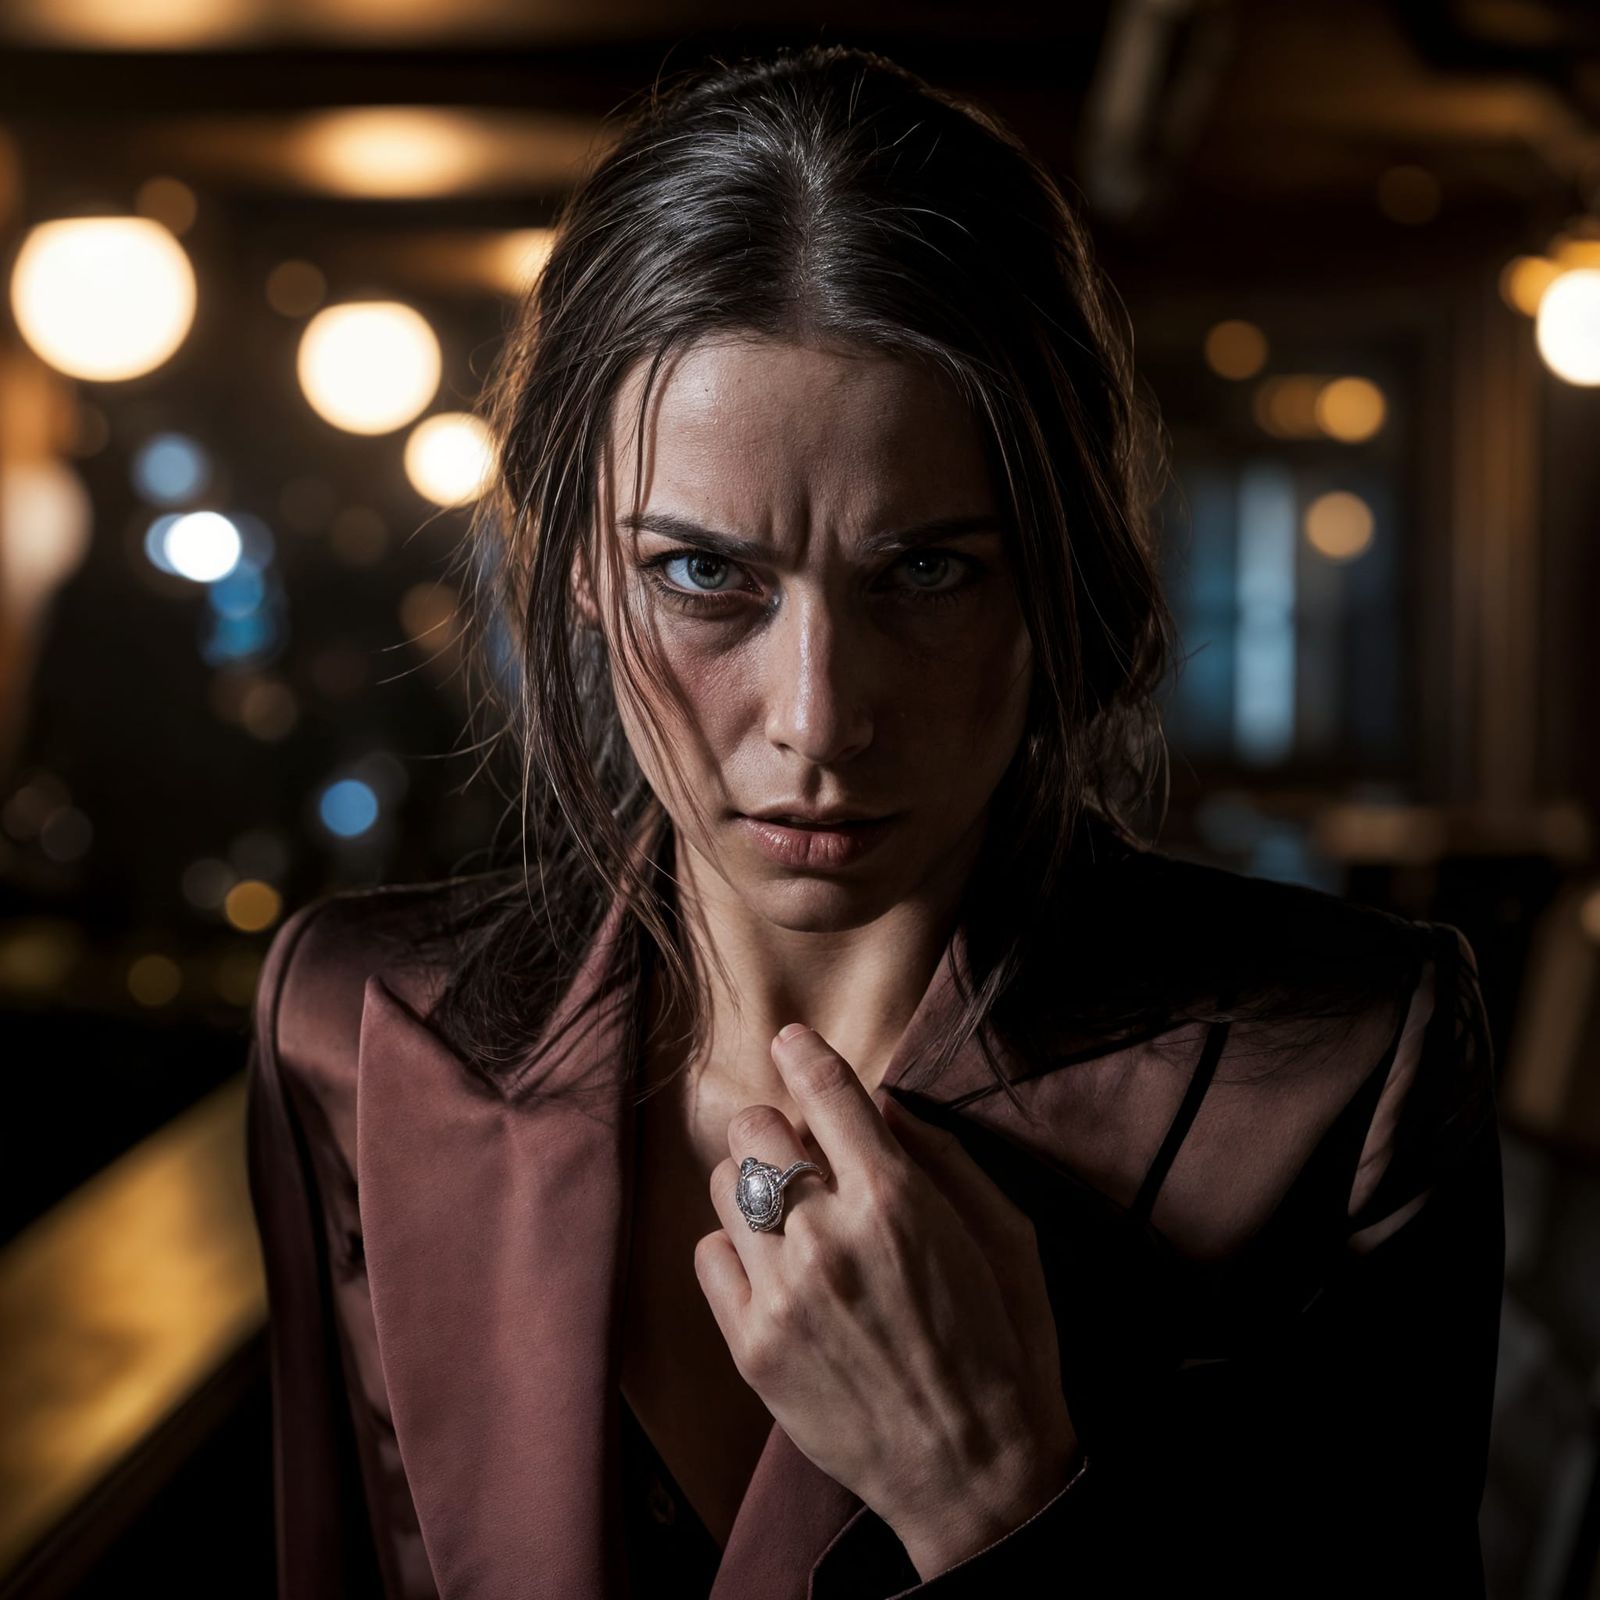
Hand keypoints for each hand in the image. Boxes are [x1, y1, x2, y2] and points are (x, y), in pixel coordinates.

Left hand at [692, 1023, 1080, 1577]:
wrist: (976, 1474)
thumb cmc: (1006, 1345)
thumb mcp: (1004, 1234)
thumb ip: (942, 1156)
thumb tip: (883, 1102)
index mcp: (897, 1200)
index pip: (826, 1090)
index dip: (804, 1053)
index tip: (792, 1042)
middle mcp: (829, 1236)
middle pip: (755, 1129)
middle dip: (778, 1128)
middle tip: (803, 1153)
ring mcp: (782, 1294)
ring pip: (723, 1187)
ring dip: (754, 1188)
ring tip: (792, 1220)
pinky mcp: (752, 1347)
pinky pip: (708, 1256)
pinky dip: (735, 1251)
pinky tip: (775, 1271)